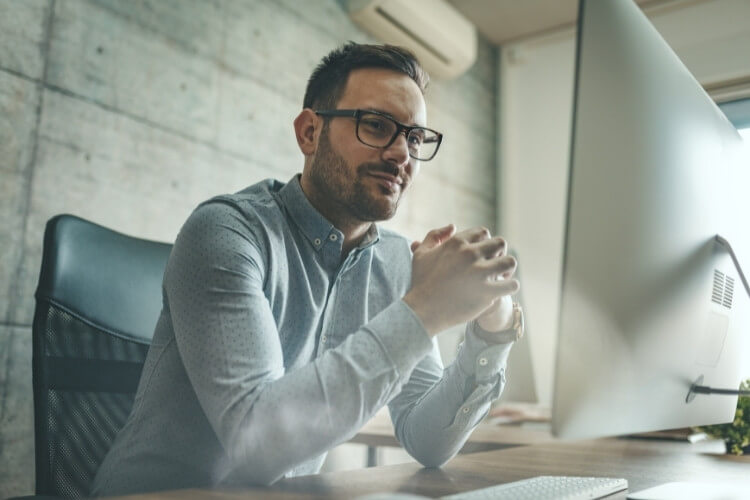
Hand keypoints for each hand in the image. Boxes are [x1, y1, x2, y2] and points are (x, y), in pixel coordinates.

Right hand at [404, 224, 518, 336]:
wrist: (422, 310)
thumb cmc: (421, 282)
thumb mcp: (421, 253)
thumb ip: (435, 235)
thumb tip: (453, 226)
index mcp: (456, 243)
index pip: (483, 232)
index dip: (484, 242)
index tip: (481, 254)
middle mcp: (470, 254)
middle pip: (500, 243)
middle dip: (498, 253)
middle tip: (493, 265)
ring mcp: (480, 273)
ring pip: (509, 262)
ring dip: (507, 268)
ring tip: (501, 276)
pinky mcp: (486, 292)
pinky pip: (511, 284)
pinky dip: (510, 286)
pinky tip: (502, 289)